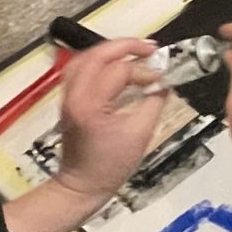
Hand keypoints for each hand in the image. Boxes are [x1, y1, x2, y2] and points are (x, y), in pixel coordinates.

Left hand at [50, 38, 165, 203]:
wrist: (81, 186)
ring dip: (111, 51)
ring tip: (135, 52)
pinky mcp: (69, 99)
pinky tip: (116, 65)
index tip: (163, 79)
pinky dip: (99, 61)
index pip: (120, 71)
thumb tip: (163, 83)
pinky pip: (81, 68)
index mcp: (91, 104)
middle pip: (96, 54)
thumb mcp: (141, 135)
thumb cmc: (110, 166)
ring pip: (85, 58)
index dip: (144, 71)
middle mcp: (74, 94)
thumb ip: (154, 103)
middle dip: (126, 46)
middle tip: (151, 48)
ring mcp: (68, 96)